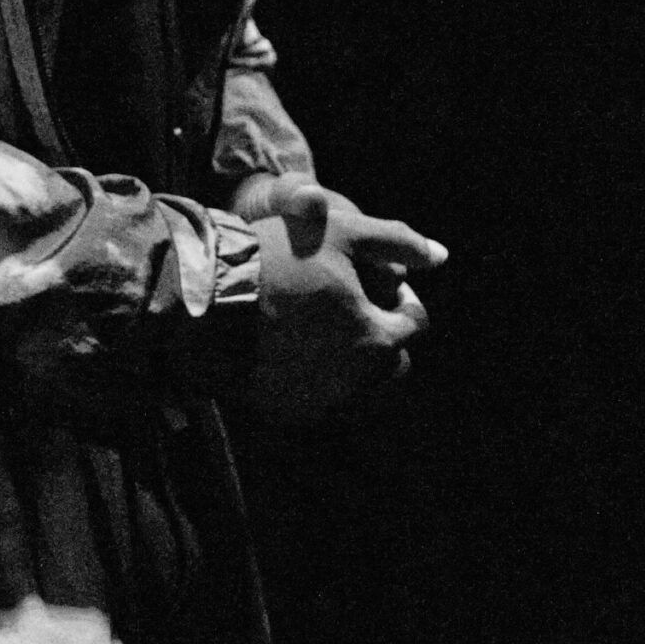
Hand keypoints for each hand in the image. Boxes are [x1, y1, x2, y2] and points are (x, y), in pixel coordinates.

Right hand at [233, 175, 446, 427]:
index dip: (398, 294)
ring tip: (320, 324)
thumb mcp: (342, 232)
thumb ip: (396, 241)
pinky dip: (314, 375)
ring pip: (356, 384)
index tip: (372, 275)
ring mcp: (318, 401)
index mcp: (376, 338)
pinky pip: (317, 396)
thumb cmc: (276, 257)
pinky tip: (291, 344)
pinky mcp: (284, 411)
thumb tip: (442, 255)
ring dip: (350, 358)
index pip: (413, 322)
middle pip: (390, 362)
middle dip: (380, 333)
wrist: (202, 298)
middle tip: (348, 302)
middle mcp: (354, 381)